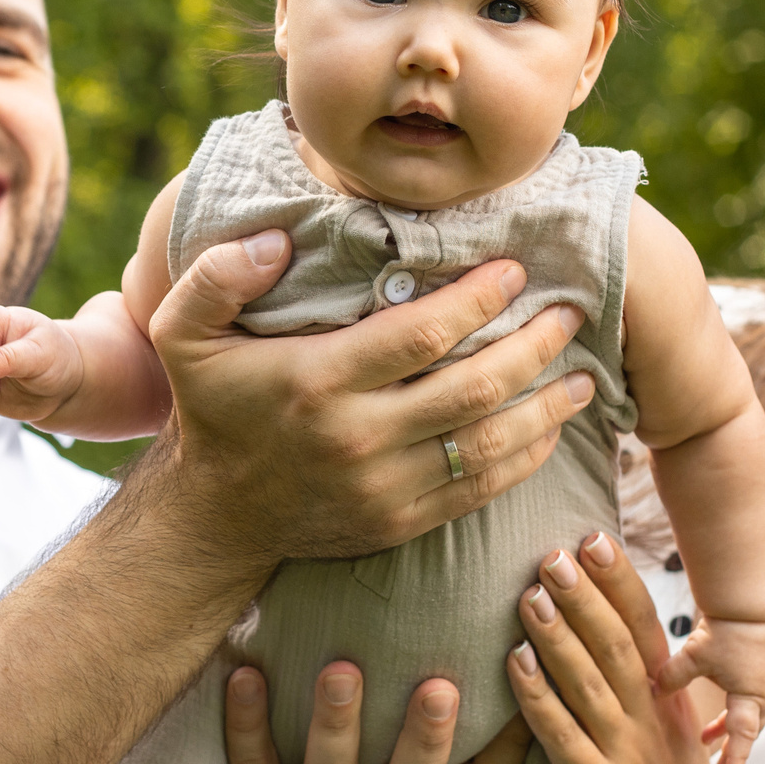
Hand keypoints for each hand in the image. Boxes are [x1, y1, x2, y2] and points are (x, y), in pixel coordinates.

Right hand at [141, 231, 598, 573]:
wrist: (214, 518)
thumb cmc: (213, 409)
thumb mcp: (182, 334)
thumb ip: (215, 276)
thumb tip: (273, 240)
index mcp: (316, 381)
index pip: (420, 334)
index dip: (477, 299)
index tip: (515, 270)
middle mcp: (357, 438)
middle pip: (472, 387)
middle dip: (532, 346)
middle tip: (569, 314)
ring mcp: (384, 487)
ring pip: (488, 444)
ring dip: (545, 407)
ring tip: (583, 373)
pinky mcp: (401, 523)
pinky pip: (479, 490)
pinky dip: (525, 458)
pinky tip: (551, 428)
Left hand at [508, 534, 754, 763]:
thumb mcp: (667, 752)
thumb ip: (643, 703)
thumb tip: (608, 653)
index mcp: (669, 710)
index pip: (647, 630)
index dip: (619, 583)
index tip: (595, 536)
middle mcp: (653, 726)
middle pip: (621, 644)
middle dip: (587, 594)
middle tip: (553, 549)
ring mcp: (630, 760)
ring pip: (593, 683)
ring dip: (559, 634)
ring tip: (529, 592)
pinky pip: (564, 738)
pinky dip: (539, 697)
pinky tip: (513, 664)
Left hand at [655, 615, 764, 763]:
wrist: (751, 599)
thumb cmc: (726, 629)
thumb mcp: (695, 656)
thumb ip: (672, 677)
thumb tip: (651, 692)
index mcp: (752, 696)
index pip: (743, 737)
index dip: (735, 759)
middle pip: (748, 728)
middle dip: (732, 749)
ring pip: (750, 711)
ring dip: (731, 726)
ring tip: (707, 737)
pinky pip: (753, 693)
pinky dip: (736, 705)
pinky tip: (721, 701)